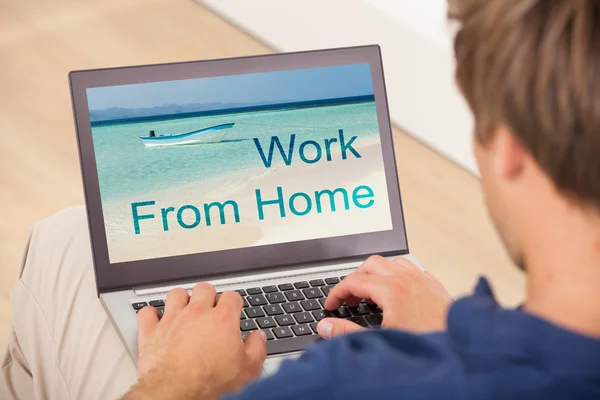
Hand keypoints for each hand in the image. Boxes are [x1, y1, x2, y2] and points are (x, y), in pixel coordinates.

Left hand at [123, 284, 266, 399]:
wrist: (177, 393)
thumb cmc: (209, 381)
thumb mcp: (247, 369)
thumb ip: (256, 349)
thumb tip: (259, 338)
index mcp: (222, 319)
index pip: (232, 296)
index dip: (234, 302)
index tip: (233, 310)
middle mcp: (197, 313)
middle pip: (204, 288)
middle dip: (209, 296)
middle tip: (210, 308)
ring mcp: (172, 320)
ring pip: (176, 294)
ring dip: (181, 300)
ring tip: (185, 309)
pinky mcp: (151, 331)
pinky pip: (147, 312)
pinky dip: (151, 314)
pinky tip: (156, 319)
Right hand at [317, 255, 452, 337]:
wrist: (461, 350)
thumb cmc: (426, 344)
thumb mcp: (381, 339)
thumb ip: (348, 332)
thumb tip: (326, 326)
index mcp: (392, 290)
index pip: (353, 281)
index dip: (337, 292)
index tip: (330, 305)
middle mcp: (408, 279)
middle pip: (371, 264)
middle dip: (355, 279)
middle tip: (349, 299)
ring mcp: (423, 280)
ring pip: (392, 263)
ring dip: (377, 274)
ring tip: (371, 294)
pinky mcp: (435, 286)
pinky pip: (412, 270)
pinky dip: (398, 276)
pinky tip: (397, 292)